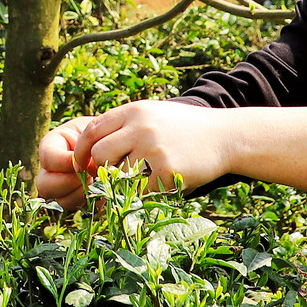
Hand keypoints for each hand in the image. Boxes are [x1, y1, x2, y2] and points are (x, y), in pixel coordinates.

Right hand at [34, 116, 97, 207]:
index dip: (64, 162)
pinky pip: (78, 207)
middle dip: (68, 183)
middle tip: (88, 175)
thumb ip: (86, 145)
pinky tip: (100, 188)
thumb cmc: (103, 131)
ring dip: (80, 193)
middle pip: (44, 186)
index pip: (47, 158)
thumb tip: (87, 168)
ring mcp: (62, 186)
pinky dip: (90, 200)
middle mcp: (52, 169)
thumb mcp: (93, 131)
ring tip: (95, 181)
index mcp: (52, 146)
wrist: (114, 140)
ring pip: (60, 200)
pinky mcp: (77, 198)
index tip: (83, 160)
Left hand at [67, 100, 240, 196]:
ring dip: (121, 185)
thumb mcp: (153, 115)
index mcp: (134, 111)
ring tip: (133, 186)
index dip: (81, 150)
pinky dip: (140, 195)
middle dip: (100, 170)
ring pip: (118, 175)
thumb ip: (124, 127)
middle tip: (107, 180)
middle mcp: (141, 127)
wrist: (225, 137)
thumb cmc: (184, 128)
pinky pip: (139, 190)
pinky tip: (150, 191)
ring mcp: (154, 150)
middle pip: (100, 154)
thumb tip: (90, 152)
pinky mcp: (167, 171)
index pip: (92, 130)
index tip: (81, 165)